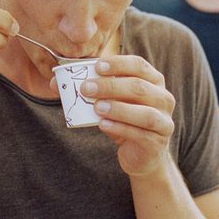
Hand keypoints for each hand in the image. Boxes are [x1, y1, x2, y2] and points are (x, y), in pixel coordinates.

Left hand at [81, 55, 174, 176]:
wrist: (141, 155)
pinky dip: (120, 128)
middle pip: (139, 87)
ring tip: (96, 108)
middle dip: (110, 86)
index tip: (97, 66)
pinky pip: (140, 134)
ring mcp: (164, 121)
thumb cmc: (124, 120)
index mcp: (154, 81)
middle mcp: (163, 99)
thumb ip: (89, 89)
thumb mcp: (109, 102)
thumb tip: (55, 82)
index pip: (139, 65)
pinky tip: (103, 125)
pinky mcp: (157, 142)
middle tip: (86, 88)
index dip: (119, 64)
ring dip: (118, 108)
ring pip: (145, 113)